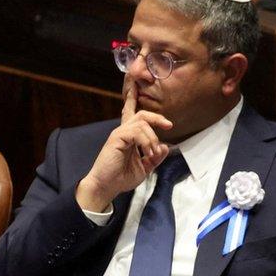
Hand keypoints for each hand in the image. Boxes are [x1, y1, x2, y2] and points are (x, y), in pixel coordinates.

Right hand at [75, 77, 173, 211]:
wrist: (106, 187)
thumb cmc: (121, 178)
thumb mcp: (145, 168)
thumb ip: (155, 157)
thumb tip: (166, 147)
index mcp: (129, 137)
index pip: (131, 114)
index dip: (133, 99)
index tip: (138, 88)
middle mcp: (123, 132)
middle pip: (141, 114)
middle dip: (157, 117)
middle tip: (169, 125)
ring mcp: (119, 133)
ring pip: (142, 123)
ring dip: (153, 138)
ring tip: (153, 153)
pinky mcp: (117, 138)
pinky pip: (136, 131)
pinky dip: (147, 141)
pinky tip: (147, 153)